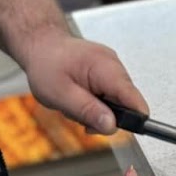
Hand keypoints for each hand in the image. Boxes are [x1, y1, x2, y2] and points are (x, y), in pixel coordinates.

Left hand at [19, 30, 145, 134]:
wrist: (41, 44)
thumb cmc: (46, 64)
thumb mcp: (61, 94)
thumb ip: (88, 111)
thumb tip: (111, 126)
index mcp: (105, 68)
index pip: (133, 98)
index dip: (133, 119)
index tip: (119, 130)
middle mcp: (113, 65)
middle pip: (126, 103)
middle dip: (104, 117)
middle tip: (80, 116)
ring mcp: (111, 67)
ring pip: (116, 102)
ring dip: (96, 110)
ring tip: (74, 103)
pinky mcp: (106, 72)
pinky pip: (108, 95)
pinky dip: (94, 102)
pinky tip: (79, 97)